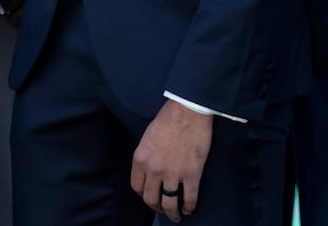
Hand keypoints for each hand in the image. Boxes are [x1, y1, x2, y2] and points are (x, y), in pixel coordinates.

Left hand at [131, 99, 212, 220]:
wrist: (187, 112)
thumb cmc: (167, 121)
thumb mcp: (147, 138)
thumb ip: (146, 156)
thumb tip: (150, 170)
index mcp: (140, 159)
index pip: (136, 186)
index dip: (143, 194)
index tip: (150, 196)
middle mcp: (153, 169)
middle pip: (150, 198)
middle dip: (156, 206)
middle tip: (162, 208)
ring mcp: (172, 173)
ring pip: (169, 203)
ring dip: (173, 213)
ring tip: (177, 215)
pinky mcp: (191, 174)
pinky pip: (189, 198)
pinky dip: (189, 206)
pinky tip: (190, 208)